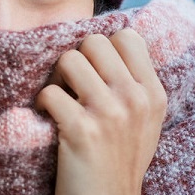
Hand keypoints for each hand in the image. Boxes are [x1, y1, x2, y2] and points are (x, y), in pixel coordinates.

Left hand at [35, 29, 166, 194]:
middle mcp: (135, 98)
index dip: (102, 48)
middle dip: (76, 59)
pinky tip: (48, 118)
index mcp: (152, 93)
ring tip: (59, 100)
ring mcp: (109, 113)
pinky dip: (41, 103)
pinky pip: (49, 92)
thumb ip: (131, 83)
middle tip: (71, 84)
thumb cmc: (118, 158)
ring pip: (68, 60)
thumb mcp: (142, 119)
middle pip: (93, 42)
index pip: (127, 36)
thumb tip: (102, 45)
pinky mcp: (81, 129)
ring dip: (56, 79)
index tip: (93, 70)